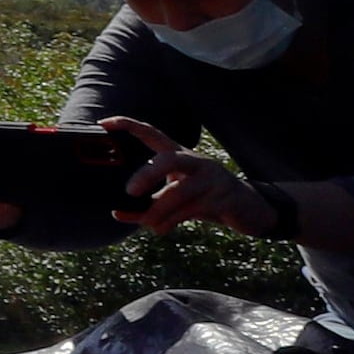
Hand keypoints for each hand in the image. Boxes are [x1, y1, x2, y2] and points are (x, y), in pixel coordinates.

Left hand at [108, 117, 264, 234]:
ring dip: (158, 211)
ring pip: (179, 192)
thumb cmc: (204, 198)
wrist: (250, 209)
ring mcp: (211, 178)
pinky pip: (192, 209)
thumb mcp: (175, 197)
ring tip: (147, 224)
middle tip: (129, 191)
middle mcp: (195, 161)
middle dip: (147, 174)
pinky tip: (160, 229)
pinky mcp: (224, 198)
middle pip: (168, 159)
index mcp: (180, 155)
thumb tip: (117, 213)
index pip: (152, 133)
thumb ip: (148, 203)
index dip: (128, 126)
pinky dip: (171, 221)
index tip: (104, 123)